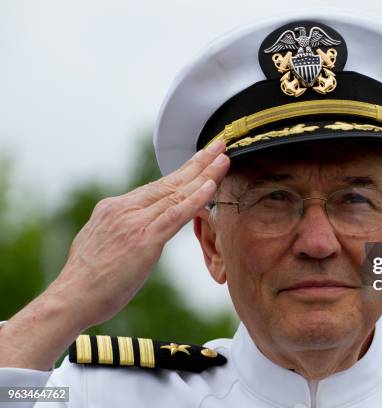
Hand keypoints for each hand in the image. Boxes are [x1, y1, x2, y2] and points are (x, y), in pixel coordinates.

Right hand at [48, 139, 229, 329]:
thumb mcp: (102, 242)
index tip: (202, 159)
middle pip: (170, 181)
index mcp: (115, 207)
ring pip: (177, 193)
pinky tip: (212, 186)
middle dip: (198, 162)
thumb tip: (135, 227)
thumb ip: (123, 228)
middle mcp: (125, 208)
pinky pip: (175, 215)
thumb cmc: (87, 280)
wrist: (71, 298)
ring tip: (224, 159)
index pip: (157, 186)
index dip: (183, 172)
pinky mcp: (144, 241)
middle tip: (219, 145)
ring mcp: (134, 223)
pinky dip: (196, 199)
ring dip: (205, 174)